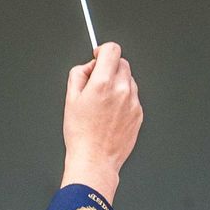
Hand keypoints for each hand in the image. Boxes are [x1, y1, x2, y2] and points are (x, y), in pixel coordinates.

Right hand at [60, 42, 142, 202]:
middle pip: (122, 63)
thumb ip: (78, 75)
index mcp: (102, 83)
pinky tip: (110, 114)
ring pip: (128, 80)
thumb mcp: (70, 99)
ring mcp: (133, 102)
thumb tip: (88, 67)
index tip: (98, 55)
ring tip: (103, 103)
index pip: (112, 50)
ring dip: (117, 83)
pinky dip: (123, 99)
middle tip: (96, 83)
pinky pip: (132, 97)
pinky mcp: (139, 113)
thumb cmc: (80, 134)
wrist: (95, 159)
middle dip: (109, 68)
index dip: (103, 50)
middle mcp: (121, 90)